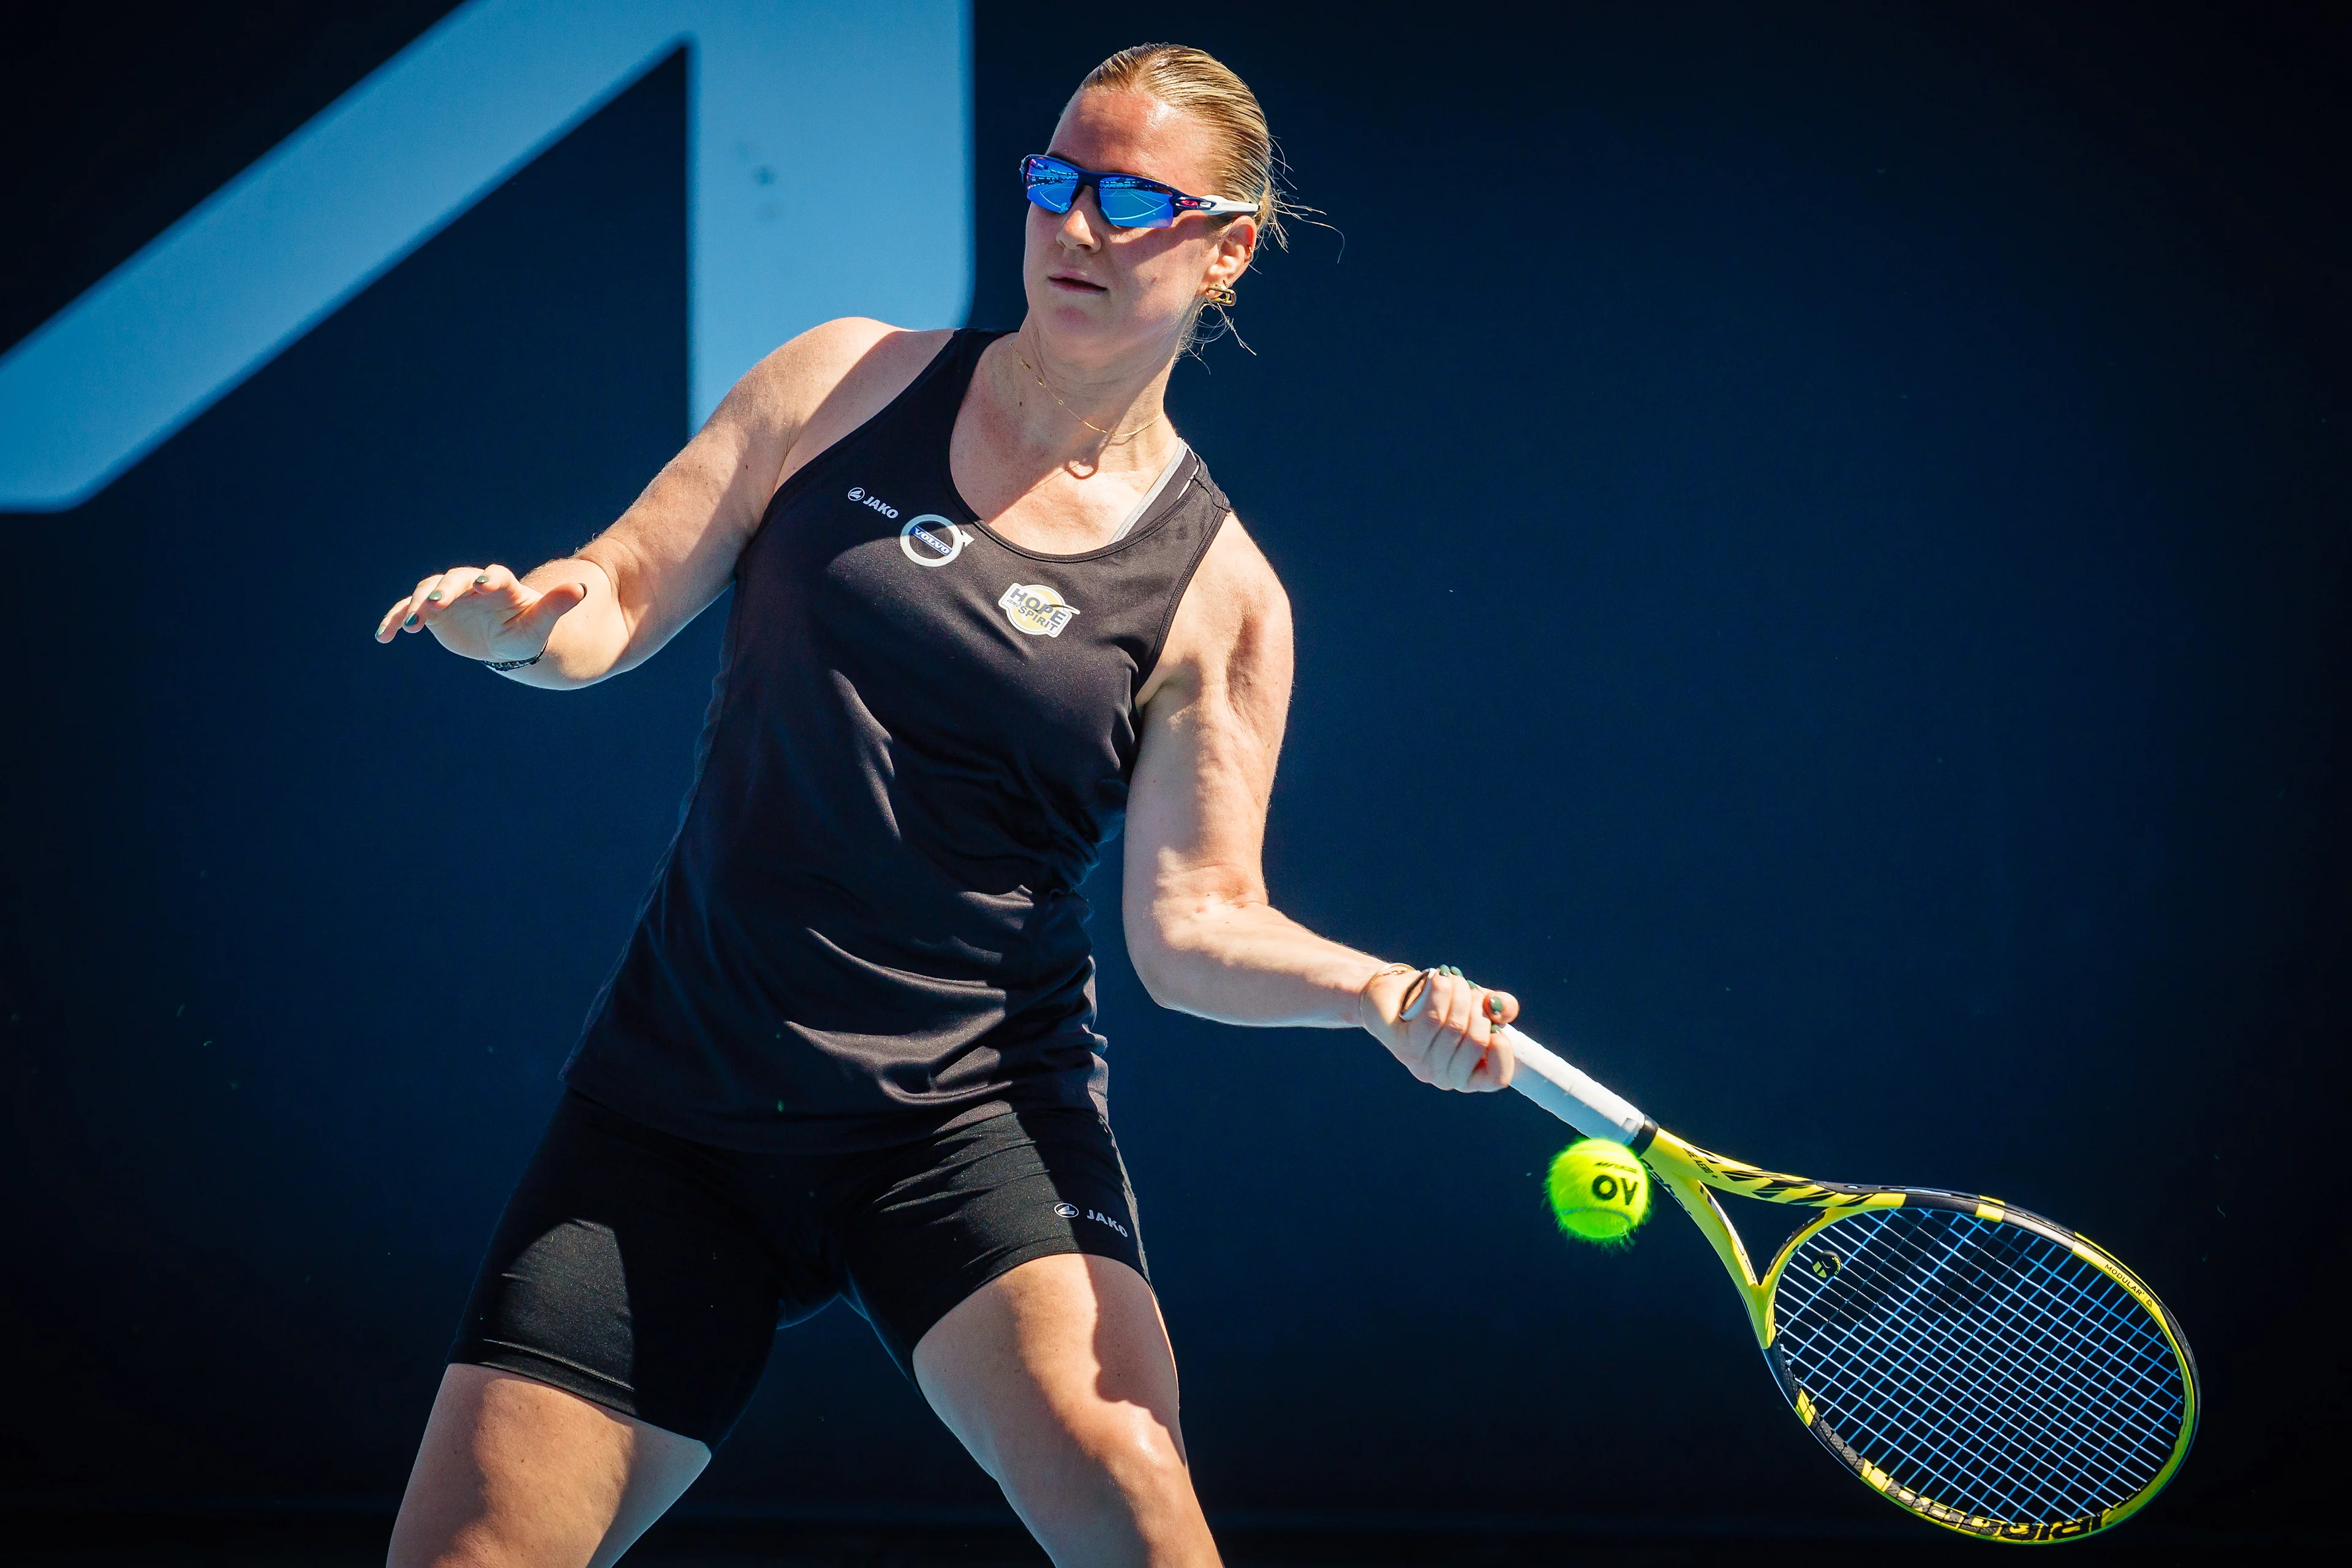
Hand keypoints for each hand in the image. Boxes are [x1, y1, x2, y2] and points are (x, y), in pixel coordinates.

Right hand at [373, 563, 587, 662]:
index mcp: (500, 586)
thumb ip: (557, 605)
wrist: (506, 641)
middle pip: (454, 580)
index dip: (487, 579)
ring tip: (411, 624)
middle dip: (445, 590)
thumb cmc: (527, 630)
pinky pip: (408, 612)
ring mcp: (449, 597)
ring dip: (416, 604)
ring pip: (427, 591)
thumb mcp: (540, 623)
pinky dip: (395, 620)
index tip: (481, 585)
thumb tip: (581, 589)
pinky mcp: (431, 612)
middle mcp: (470, 586)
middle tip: (436, 605)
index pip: (493, 576)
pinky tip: (384, 637)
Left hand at [1359, 965, 1518, 1092]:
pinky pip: (1432, 1018)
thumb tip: (1503, 1009)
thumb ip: (1499, 1008)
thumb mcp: (1477, 1004)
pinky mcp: (1402, 1045)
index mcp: (1468, 1075)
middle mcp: (1445, 1077)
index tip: (1496, 1025)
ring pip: (1453, 1026)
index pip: (1497, 1078)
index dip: (1503, 1050)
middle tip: (1469, 990)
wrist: (1395, 993)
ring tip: (1454, 980)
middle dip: (1478, 1006)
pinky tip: (1440, 979)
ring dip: (1460, 993)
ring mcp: (1422, 1064)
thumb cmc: (1441, 1004)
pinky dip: (1441, 992)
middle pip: (1476, 1041)